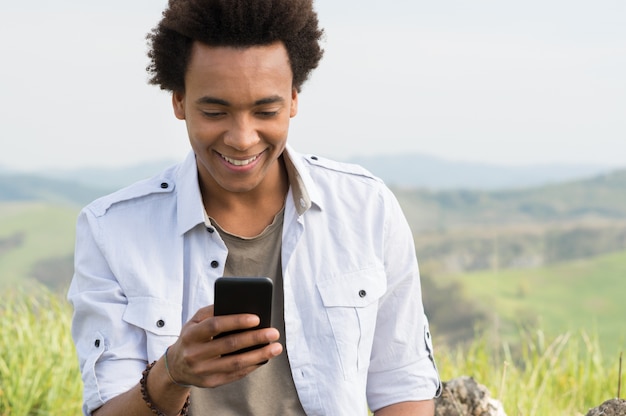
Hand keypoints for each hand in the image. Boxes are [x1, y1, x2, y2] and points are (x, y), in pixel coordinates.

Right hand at [165, 305, 282, 387]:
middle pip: (229, 345)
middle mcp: (195, 354)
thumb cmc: (192, 337)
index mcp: (191, 335)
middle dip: (255, 338)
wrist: (176, 366)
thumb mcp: (194, 321)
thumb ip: (213, 311)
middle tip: (273, 332)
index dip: (236, 321)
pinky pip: (236, 374)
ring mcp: (203, 371)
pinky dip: (253, 365)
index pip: (215, 326)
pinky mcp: (211, 383)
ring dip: (259, 355)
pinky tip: (265, 357)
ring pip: (236, 363)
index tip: (257, 318)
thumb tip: (240, 305)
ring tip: (276, 347)